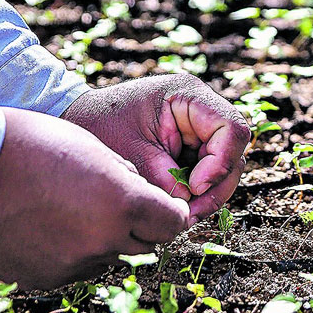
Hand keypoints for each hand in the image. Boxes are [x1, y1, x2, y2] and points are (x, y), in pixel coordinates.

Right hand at [0, 107, 189, 289]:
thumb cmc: (31, 144)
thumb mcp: (93, 149)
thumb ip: (124, 180)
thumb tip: (144, 203)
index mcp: (122, 204)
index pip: (172, 223)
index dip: (171, 213)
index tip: (166, 207)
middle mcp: (101, 241)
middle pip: (143, 245)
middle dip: (138, 227)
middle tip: (117, 205)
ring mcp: (69, 265)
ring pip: (105, 258)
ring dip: (100, 241)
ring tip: (69, 209)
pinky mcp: (40, 278)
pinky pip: (70, 270)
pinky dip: (67, 253)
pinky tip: (44, 225)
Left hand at [61, 74, 250, 225]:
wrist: (79, 120)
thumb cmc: (101, 126)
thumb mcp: (132, 154)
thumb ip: (165, 180)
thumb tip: (188, 207)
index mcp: (188, 96)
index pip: (231, 129)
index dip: (221, 163)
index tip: (194, 188)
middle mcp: (201, 109)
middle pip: (234, 152)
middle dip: (216, 187)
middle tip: (189, 216)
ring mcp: (199, 127)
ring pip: (225, 166)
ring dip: (208, 194)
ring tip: (182, 216)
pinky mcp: (192, 145)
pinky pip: (208, 171)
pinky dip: (198, 192)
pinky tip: (179, 206)